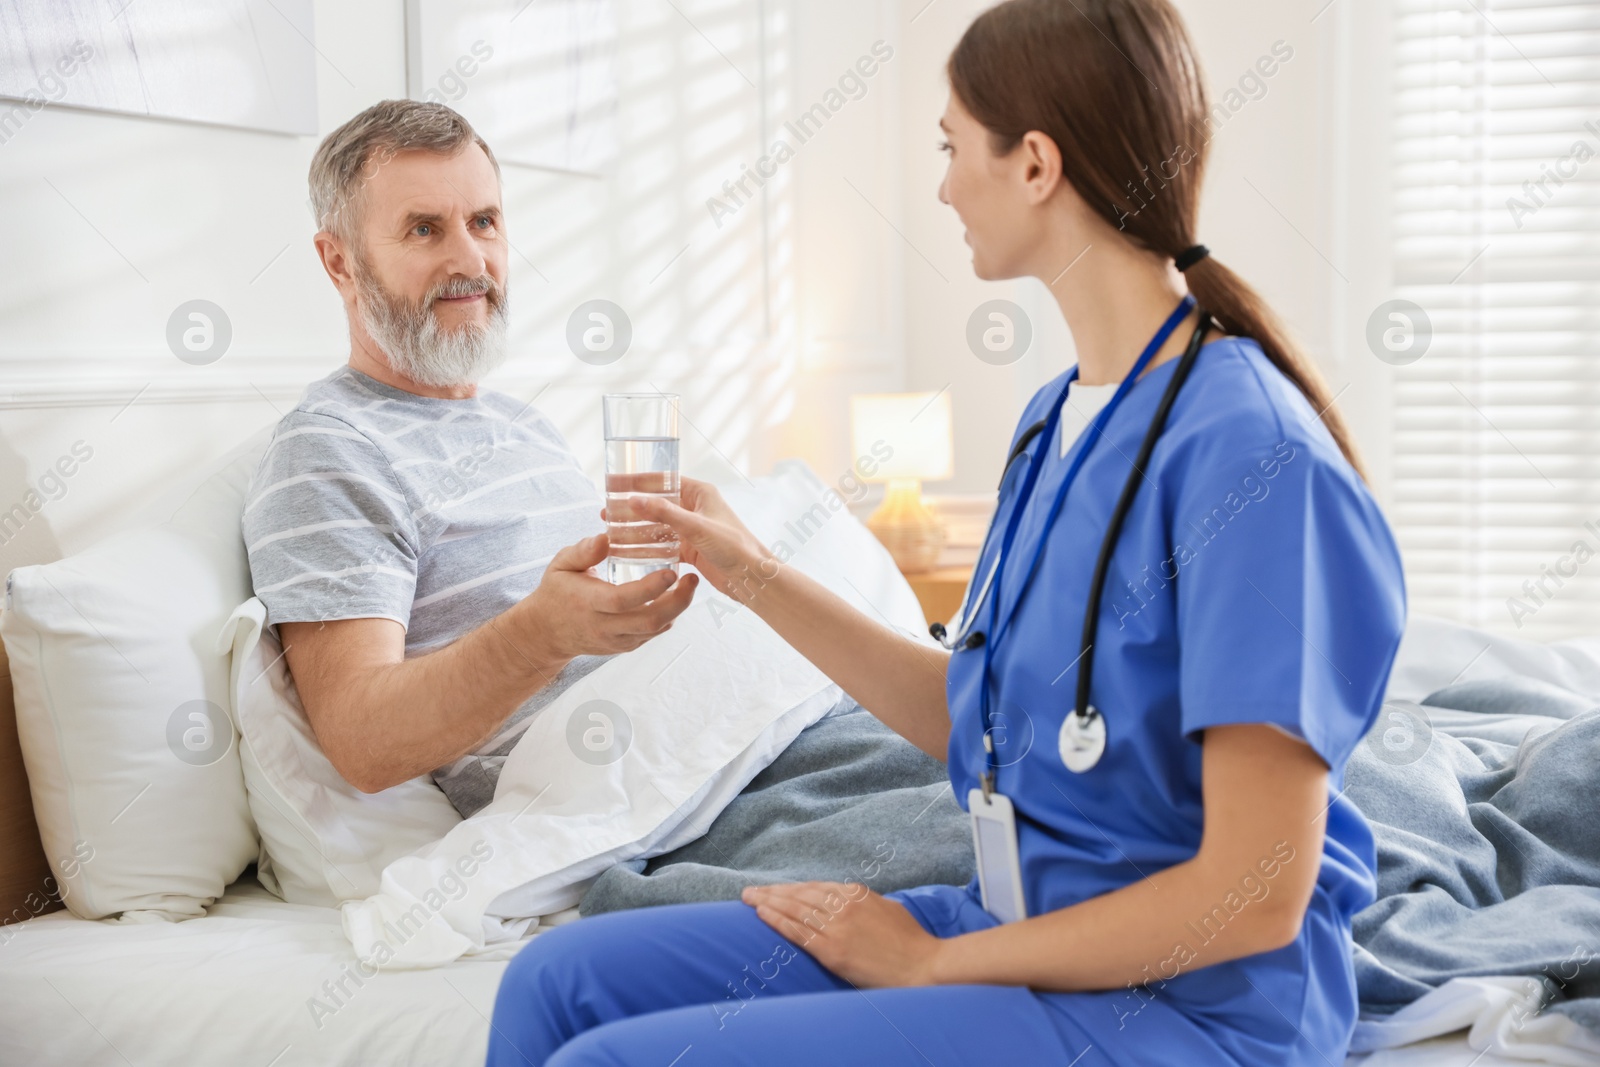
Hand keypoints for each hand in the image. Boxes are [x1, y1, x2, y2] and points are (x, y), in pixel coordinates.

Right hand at [518, 533, 697, 661]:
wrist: (546, 632)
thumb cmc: (556, 591)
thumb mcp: (561, 564)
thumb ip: (583, 551)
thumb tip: (606, 537)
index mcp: (588, 603)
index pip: (623, 599)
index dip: (650, 588)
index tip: (671, 572)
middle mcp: (604, 626)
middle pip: (648, 620)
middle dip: (677, 602)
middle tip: (692, 579)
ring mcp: (615, 640)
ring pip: (654, 630)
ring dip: (676, 610)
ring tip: (689, 586)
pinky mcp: (624, 646)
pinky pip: (651, 635)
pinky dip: (667, 618)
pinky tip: (675, 599)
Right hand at [621, 477, 772, 601]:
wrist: (753, 578)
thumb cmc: (734, 547)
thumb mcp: (697, 527)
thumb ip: (665, 513)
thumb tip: (634, 499)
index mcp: (700, 493)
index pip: (662, 481)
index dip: (636, 482)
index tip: (613, 483)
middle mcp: (695, 508)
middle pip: (656, 504)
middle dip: (631, 508)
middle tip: (606, 511)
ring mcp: (692, 530)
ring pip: (657, 526)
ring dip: (636, 529)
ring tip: (611, 532)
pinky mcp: (690, 550)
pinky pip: (663, 545)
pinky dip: (647, 548)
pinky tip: (627, 551)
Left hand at [742, 881, 943, 987]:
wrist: (922, 967)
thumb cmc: (911, 941)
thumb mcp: (887, 908)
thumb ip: (863, 903)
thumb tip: (847, 902)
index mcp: (856, 893)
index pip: (814, 887)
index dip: (791, 888)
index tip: (775, 890)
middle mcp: (843, 905)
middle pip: (799, 895)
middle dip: (772, 892)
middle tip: (749, 891)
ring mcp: (836, 927)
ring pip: (793, 909)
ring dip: (768, 903)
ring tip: (749, 899)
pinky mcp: (832, 950)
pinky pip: (797, 932)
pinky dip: (777, 921)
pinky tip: (762, 914)